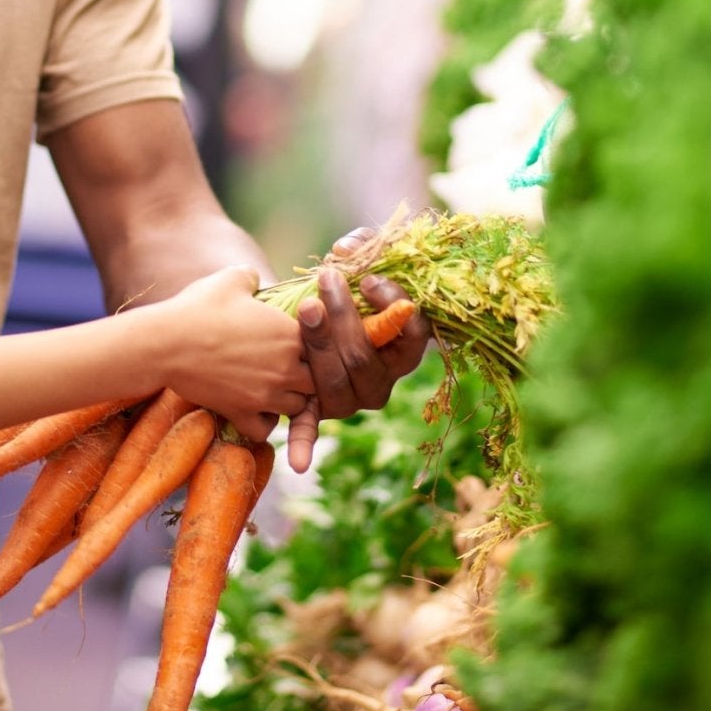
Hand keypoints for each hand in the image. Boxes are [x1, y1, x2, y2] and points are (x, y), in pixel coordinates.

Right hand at [158, 266, 314, 442]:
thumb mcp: (230, 279)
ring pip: (297, 406)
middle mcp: (285, 367)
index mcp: (291, 332)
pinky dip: (264, 422)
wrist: (166, 343)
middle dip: (306, 374)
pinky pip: (267, 429)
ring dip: (288, 398)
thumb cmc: (198, 307)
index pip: (324, 345)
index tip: (295, 340)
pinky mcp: (242, 413)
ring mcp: (265, 394)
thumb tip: (255, 278)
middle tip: (287, 365)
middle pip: (317, 380)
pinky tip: (254, 407)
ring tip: (272, 386)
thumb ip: (253, 277)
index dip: (313, 344)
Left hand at [285, 228, 433, 472]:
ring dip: (320, 346)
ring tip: (306, 309)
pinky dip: (305, 444)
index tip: (370, 279)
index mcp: (405, 349)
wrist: (317, 302)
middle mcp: (383, 380)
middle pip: (366, 358)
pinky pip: (311, 427)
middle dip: (346, 319)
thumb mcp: (365, 256)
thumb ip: (362, 245)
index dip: (394, 308)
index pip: (411, 334)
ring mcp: (351, 397)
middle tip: (327, 281)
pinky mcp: (318, 405)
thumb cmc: (351, 277)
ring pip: (336, 382)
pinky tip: (299, 465)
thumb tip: (345, 249)